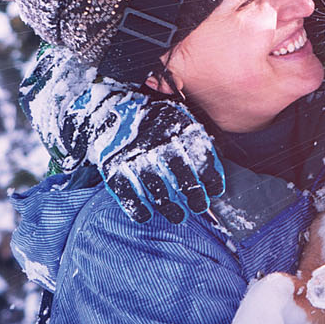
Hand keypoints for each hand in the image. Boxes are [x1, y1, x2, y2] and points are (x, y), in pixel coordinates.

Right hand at [95, 99, 225, 223]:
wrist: (110, 106)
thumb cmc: (153, 119)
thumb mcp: (178, 119)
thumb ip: (195, 140)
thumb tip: (214, 170)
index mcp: (177, 126)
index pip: (200, 153)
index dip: (210, 176)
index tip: (215, 191)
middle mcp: (156, 140)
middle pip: (181, 171)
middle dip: (194, 194)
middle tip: (199, 207)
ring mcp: (134, 153)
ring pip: (156, 186)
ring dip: (169, 206)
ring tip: (179, 217)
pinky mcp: (113, 166)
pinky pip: (127, 192)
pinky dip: (138, 207)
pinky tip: (147, 215)